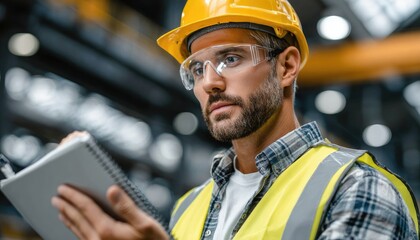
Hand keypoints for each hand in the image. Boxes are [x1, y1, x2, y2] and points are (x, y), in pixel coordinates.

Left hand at [51, 184, 168, 239]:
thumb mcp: (145, 224)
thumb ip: (127, 206)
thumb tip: (112, 189)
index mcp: (107, 230)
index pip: (85, 208)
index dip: (73, 196)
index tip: (63, 188)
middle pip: (77, 219)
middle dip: (66, 206)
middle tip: (56, 197)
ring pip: (77, 230)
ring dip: (67, 218)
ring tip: (60, 210)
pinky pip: (82, 238)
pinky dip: (74, 229)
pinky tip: (75, 227)